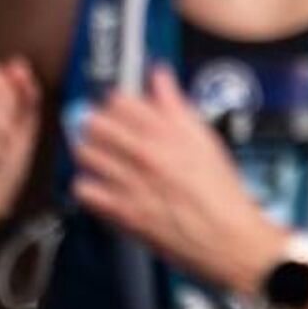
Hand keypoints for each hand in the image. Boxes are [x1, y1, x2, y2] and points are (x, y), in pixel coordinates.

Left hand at [71, 65, 283, 294]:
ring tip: (95, 152)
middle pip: (96, 124)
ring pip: (86, 153)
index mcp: (166, 129)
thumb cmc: (217, 187)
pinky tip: (96, 183)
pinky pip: (85, 191)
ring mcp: (129, 182)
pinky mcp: (120, 211)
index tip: (115, 103)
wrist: (222, 232)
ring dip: (87, 149)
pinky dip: (86, 184)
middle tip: (101, 127)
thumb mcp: (202, 135)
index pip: (120, 99)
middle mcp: (144, 152)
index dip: (115, 99)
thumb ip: (175, 103)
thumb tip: (159, 75)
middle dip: (96, 122)